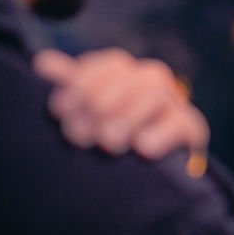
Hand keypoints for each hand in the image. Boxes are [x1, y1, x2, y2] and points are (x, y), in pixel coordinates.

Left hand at [33, 49, 209, 167]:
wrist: (151, 172)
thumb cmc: (111, 136)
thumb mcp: (86, 110)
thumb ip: (70, 86)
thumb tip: (42, 62)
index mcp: (125, 72)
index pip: (109, 64)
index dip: (81, 85)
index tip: (61, 112)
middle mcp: (152, 80)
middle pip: (128, 78)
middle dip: (99, 106)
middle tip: (81, 136)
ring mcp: (174, 103)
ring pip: (153, 94)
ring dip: (125, 120)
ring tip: (108, 143)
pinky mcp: (191, 128)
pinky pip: (178, 123)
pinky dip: (156, 135)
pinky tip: (140, 148)